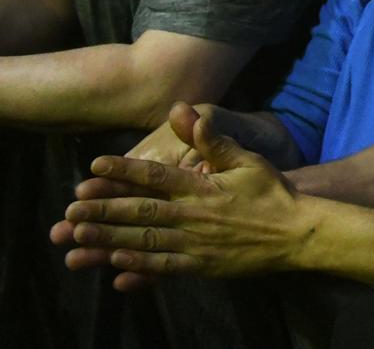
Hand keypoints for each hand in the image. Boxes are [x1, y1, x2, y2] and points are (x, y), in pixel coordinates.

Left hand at [55, 104, 302, 289]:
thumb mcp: (246, 158)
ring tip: (81, 233)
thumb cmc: (272, 192)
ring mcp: (197, 243)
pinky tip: (116, 262)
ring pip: (146, 240)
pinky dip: (139, 265)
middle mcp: (195, 214)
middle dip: (104, 207)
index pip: (157, 176)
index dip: (125, 170)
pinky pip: (165, 266)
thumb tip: (186, 110)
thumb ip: (212, 140)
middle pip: (142, 210)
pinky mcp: (202, 265)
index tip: (96, 164)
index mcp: (203, 187)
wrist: (298, 232)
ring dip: (111, 236)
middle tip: (71, 207)